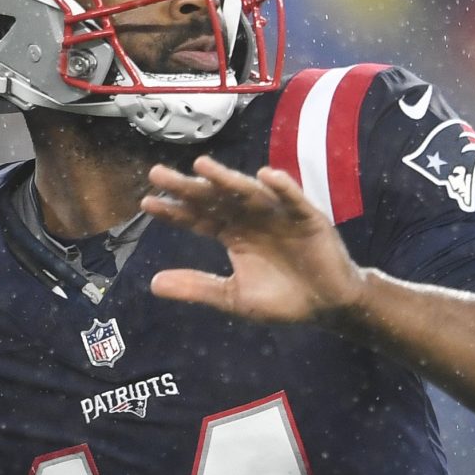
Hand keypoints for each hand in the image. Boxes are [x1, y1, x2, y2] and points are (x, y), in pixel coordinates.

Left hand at [142, 157, 370, 326]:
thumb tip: (153, 284)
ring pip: (248, 193)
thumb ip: (198, 287)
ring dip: (226, 179)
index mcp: (234, 234)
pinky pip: (293, 200)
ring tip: (201, 167)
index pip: (198, 218)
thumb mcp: (234, 297)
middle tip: (157, 174)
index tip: (147, 203)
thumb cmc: (282, 300)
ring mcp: (279, 215)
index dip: (174, 211)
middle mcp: (252, 218)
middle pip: (215, 199)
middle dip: (188, 187)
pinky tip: (266, 176)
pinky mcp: (308, 218)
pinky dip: (282, 187)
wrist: (327, 307)